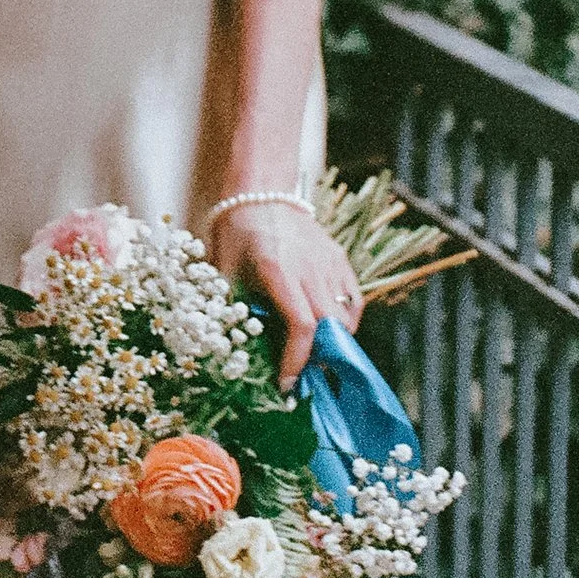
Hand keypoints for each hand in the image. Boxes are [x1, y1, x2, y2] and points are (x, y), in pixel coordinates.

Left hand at [214, 201, 361, 389]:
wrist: (261, 194)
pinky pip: (353, 302)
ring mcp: (331, 263)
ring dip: (333, 343)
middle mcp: (311, 268)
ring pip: (347, 317)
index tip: (287, 383)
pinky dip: (344, 324)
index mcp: (279, 270)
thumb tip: (234, 354)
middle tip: (300, 376)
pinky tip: (326, 332)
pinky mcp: (341, 261)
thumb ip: (233, 311)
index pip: (301, 325)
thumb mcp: (225, 274)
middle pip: (330, 326)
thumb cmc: (236, 235)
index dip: (297, 360)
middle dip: (318, 359)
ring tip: (311, 355)